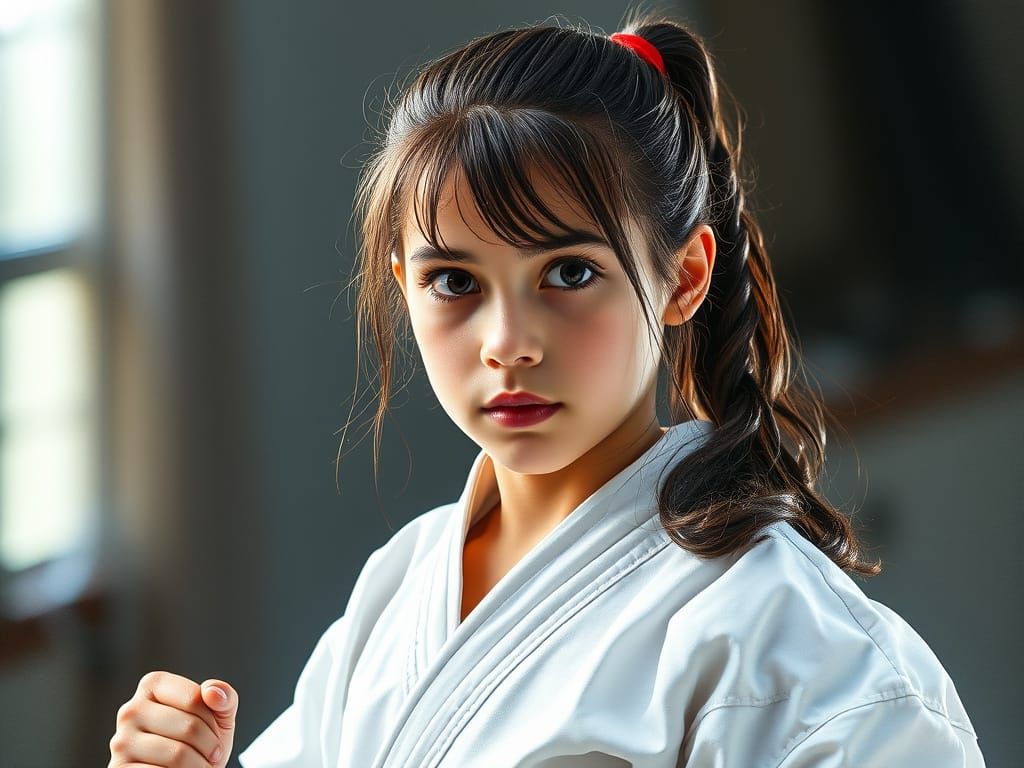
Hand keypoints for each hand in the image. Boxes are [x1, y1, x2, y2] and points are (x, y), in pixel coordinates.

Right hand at [109, 671, 237, 766]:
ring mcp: (121, 741)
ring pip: (177, 754)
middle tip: (213, 754)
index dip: (213, 720)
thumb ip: (224, 696)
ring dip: (199, 765)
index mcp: (152, 685)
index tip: (215, 731)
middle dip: (210, 745)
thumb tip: (212, 692)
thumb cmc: (201, 741)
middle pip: (189, 727)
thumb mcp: (220, 716)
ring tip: (199, 765)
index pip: (195, 698)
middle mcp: (131, 710)